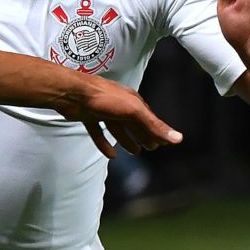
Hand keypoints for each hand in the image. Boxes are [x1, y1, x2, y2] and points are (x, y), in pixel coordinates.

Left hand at [59, 80, 182, 158]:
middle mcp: (119, 104)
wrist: (72, 94)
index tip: (165, 142)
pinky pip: (99, 132)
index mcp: (132, 101)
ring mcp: (103, 110)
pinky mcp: (88, 116)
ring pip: (118, 128)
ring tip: (135, 151)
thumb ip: (153, 125)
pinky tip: (111, 155)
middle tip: (152, 148)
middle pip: (134, 123)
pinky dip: (105, 143)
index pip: (149, 118)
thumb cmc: (104, 97)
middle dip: (144, 134)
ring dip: (127, 139)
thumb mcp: (133, 111)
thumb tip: (178, 138)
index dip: (157, 131)